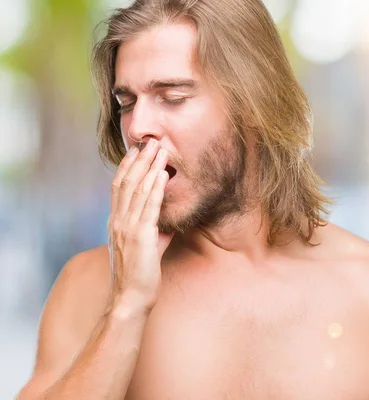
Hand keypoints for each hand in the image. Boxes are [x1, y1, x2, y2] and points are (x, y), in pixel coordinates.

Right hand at [107, 139, 172, 311]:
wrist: (130, 298)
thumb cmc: (139, 273)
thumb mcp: (144, 245)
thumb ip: (151, 228)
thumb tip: (164, 217)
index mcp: (115, 222)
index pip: (118, 188)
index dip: (127, 167)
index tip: (135, 150)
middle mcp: (118, 221)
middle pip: (127, 183)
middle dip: (139, 160)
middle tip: (151, 141)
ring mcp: (127, 228)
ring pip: (137, 191)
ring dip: (150, 168)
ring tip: (160, 150)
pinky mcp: (140, 237)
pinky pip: (149, 208)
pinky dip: (155, 189)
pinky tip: (162, 175)